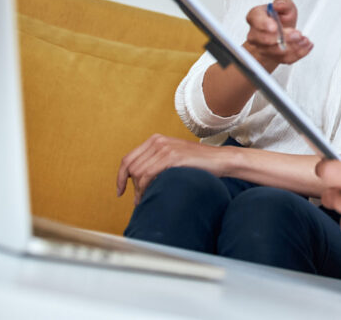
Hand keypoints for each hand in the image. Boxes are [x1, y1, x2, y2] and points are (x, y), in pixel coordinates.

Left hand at [116, 134, 232, 204]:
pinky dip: (145, 189)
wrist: (220, 160)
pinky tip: (149, 196)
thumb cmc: (198, 162)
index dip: (120, 177)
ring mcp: (165, 148)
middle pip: (131, 167)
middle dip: (131, 187)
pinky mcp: (172, 157)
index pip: (128, 159)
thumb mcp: (173, 156)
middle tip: (138, 199)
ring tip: (144, 200)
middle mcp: (158, 141)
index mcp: (156, 139)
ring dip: (138, 190)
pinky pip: (148, 175)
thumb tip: (136, 178)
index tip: (120, 191)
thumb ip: (156, 160)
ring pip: (138, 173)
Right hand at [244, 0, 312, 68]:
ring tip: (304, 39)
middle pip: (265, 39)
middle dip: (283, 38)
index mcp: (256, 17)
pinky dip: (298, 53)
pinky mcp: (273, 58)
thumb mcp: (286, 5)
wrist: (283, 32)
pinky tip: (305, 46)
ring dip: (293, 46)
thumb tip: (278, 5)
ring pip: (275, 51)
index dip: (264, 24)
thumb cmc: (282, 18)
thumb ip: (283, 3)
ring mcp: (262, 48)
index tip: (274, 26)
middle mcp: (256, 34)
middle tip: (297, 34)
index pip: (256, 20)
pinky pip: (284, 59)